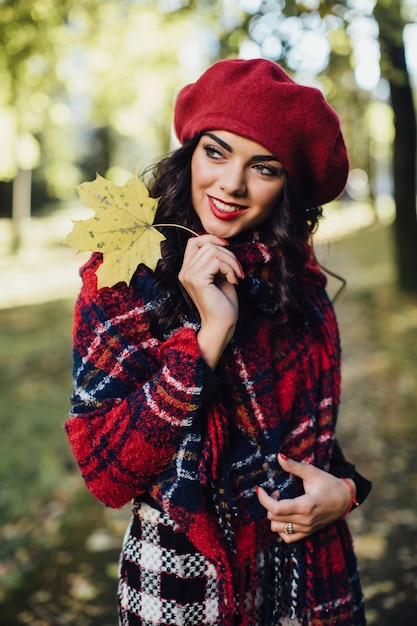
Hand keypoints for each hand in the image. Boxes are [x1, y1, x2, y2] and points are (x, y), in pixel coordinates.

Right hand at [178, 234, 243, 368]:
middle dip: (228, 254)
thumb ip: (217, 260)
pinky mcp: (197, 280)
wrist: (221, 324)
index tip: (228, 247)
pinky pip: (217, 262)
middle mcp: (184, 271)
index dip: (211, 238)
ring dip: (231, 261)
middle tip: (238, 270)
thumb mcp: (220, 275)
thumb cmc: (223, 302)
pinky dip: (230, 269)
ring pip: (213, 251)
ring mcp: (188, 275)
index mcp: (187, 270)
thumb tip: (223, 243)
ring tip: (237, 276)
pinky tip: (234, 281)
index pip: (194, 242)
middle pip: (207, 245)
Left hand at [256, 453, 353, 542]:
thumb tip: (279, 456)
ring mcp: (306, 529)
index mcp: (305, 506)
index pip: (275, 509)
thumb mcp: (312, 472)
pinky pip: (287, 538)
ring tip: (281, 503)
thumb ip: (294, 466)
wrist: (345, 500)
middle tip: (277, 492)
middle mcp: (305, 521)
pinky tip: (285, 515)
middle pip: (274, 518)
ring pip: (278, 529)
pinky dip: (281, 528)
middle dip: (269, 503)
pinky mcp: (308, 533)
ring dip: (274, 516)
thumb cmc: (329, 484)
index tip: (260, 489)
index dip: (264, 499)